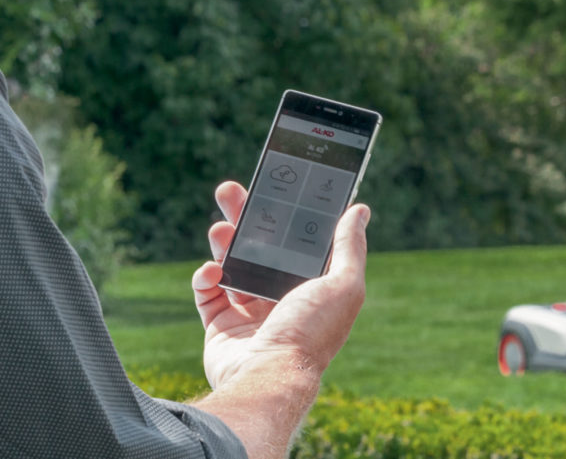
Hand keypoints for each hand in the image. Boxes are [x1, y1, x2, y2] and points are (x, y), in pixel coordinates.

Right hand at [191, 180, 369, 389]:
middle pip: (259, 246)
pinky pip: (208, 292)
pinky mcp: (221, 325)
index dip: (284, 214)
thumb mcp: (343, 285)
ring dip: (223, 242)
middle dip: (244, 216)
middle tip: (229, 191)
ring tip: (219, 229)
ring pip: (231, 264)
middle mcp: (280, 298)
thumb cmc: (311, 333)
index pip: (295, 241)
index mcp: (311, 287)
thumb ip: (349, 247)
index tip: (273, 187)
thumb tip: (359, 210)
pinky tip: (212, 272)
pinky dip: (205, 277)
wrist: (268, 377)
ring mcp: (248, 312)